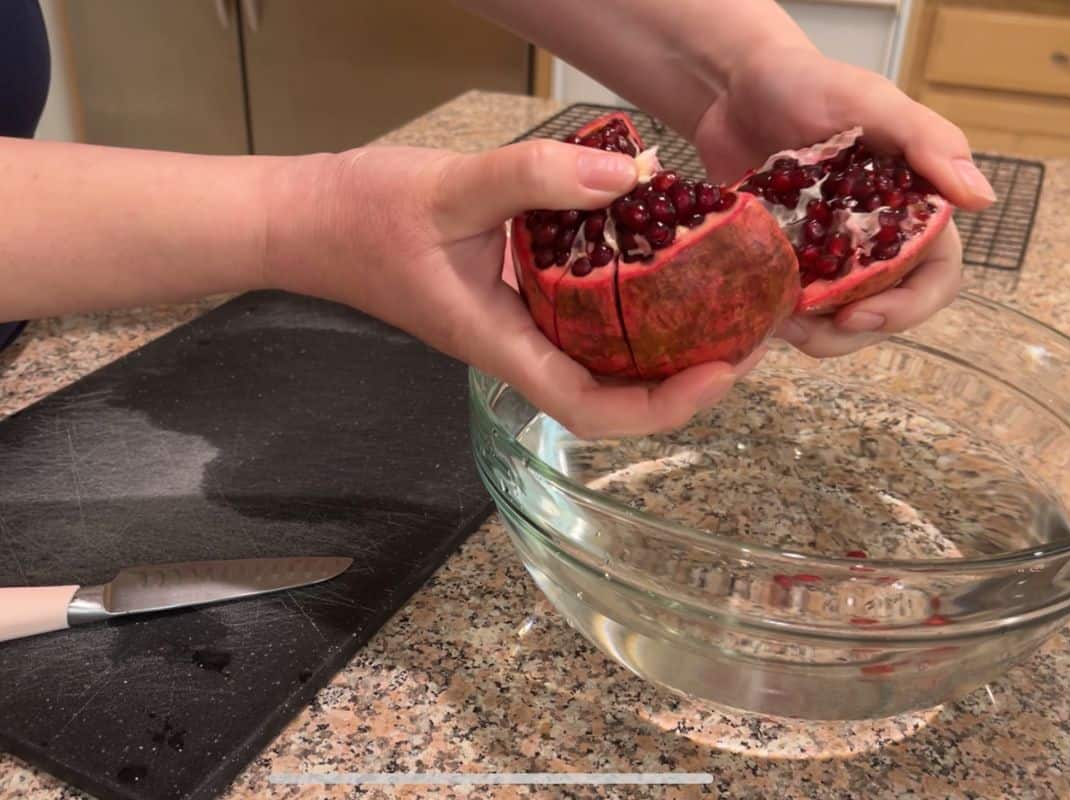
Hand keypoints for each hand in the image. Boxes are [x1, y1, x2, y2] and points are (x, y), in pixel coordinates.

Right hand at [267, 141, 763, 440]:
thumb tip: (632, 177)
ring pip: (601, 360)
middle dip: (684, 380)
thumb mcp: (452, 187)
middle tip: (747, 336)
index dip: (662, 405)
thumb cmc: (362, 215)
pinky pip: (582, 318)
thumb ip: (537, 176)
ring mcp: (515, 326)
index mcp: (499, 341)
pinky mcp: (513, 299)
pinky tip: (660, 268)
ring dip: (663, 346)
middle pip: (612, 395)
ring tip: (723, 308)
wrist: (309, 220)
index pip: (590, 407)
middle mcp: (515, 346)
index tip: (720, 372)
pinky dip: (627, 306)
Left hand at [692, 44, 995, 354]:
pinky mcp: (787, 259)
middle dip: (848, 333)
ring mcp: (830, 252)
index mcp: (912, 208)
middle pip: (884, 310)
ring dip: (813, 334)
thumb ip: (926, 142)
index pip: (935, 278)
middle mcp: (877, 237)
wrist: (732, 85)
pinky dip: (778, 316)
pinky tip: (754, 312)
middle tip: (803, 333)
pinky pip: (791, 304)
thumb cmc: (806, 82)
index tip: (856, 317)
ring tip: (775, 325)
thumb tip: (982, 198)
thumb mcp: (868, 101)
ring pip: (837, 318)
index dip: (906, 309)